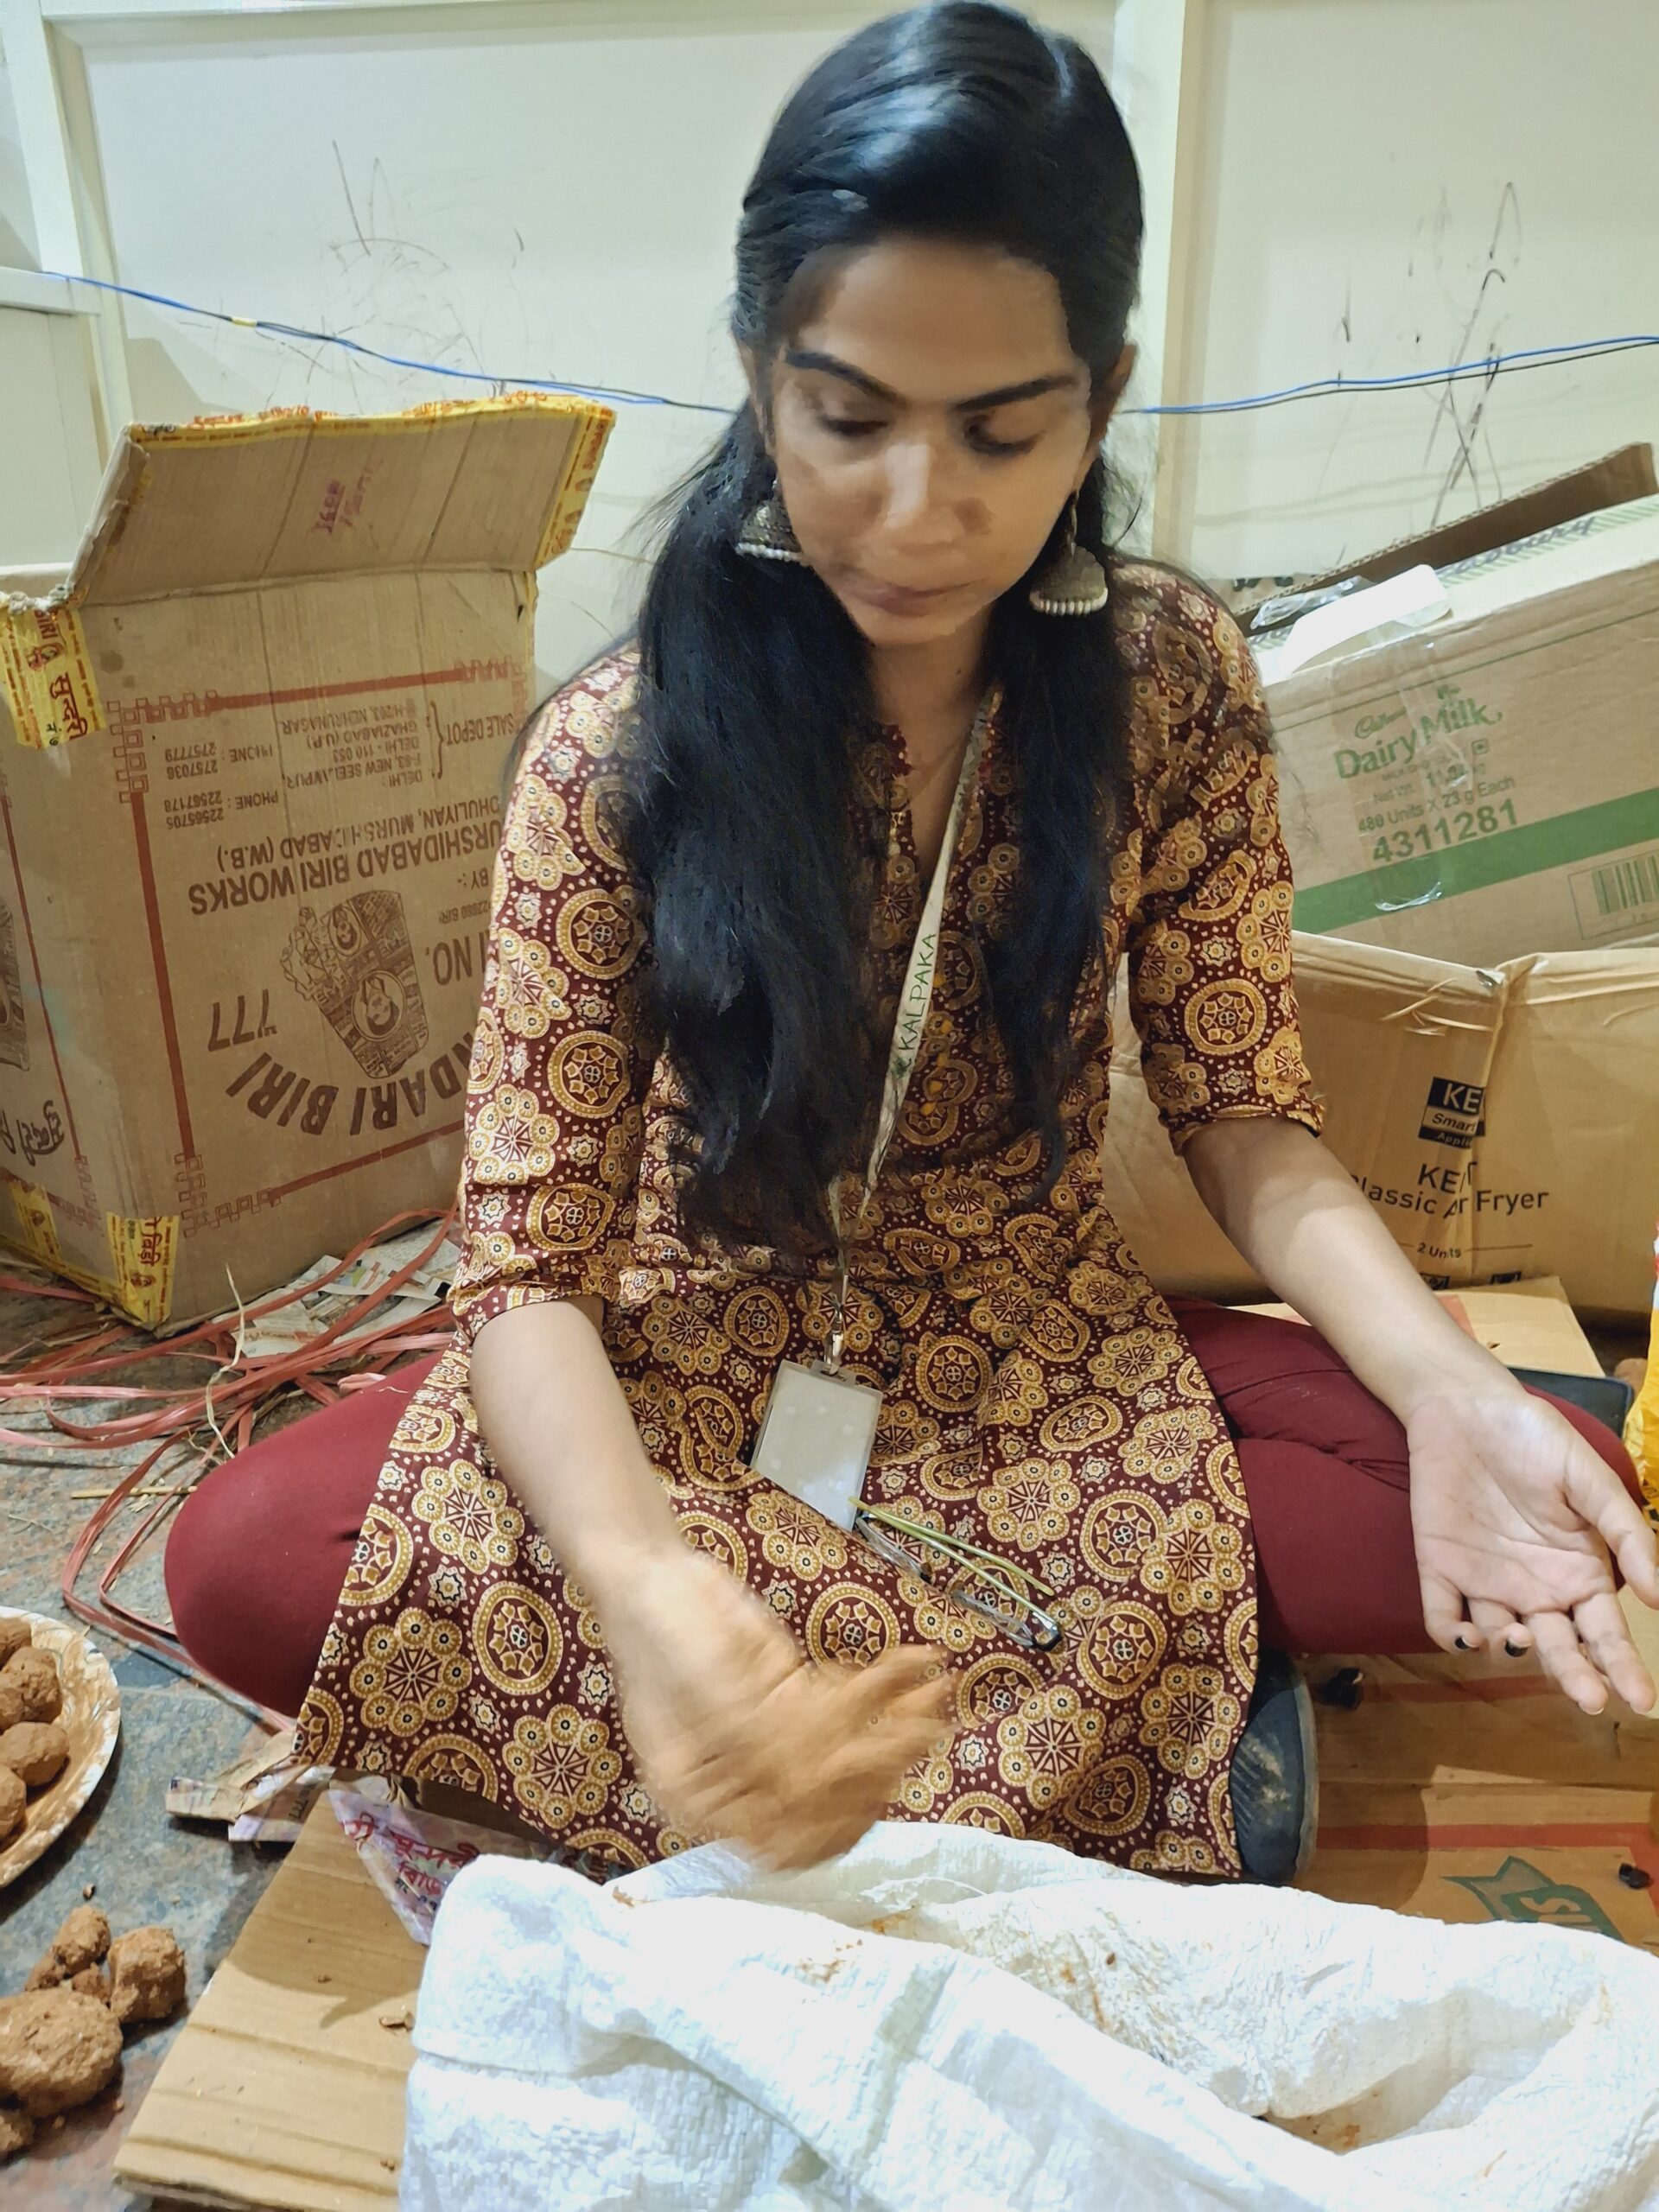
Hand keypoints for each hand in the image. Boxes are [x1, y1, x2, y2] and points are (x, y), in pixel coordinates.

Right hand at [601, 1550, 954, 1867]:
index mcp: (705, 1801)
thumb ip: (757, 1740)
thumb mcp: (706, 1692)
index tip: (876, 1788)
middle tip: (926, 1729)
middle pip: (825, 1802)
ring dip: (898, 1726)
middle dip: (881, 1768)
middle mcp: (744, 1783)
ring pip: (847, 1757)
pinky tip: (916, 1665)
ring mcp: (774, 1743)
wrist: (655, 1573)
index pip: (780, 1843)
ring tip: (936, 1691)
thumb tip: (813, 1784)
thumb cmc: (661, 1636)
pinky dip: (884, 1690)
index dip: (832, 1825)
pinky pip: (846, 1711)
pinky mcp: (795, 1702)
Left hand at [1408, 1383, 1658, 1713]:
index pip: (1606, 1635)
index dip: (1623, 1668)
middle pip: (1559, 1650)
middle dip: (1575, 1677)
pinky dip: (1453, 1636)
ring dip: (1512, 1652)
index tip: (1640, 1699)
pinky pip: (1443, 1617)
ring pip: (1502, 1641)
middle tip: (1588, 1697)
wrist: (1465, 1407)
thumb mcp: (1589, 1479)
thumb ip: (1625, 1534)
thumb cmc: (1535, 1439)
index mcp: (1580, 1573)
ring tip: (1521, 1638)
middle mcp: (1537, 1590)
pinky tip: (1469, 1636)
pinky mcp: (1440, 1569)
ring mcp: (1487, 1583)